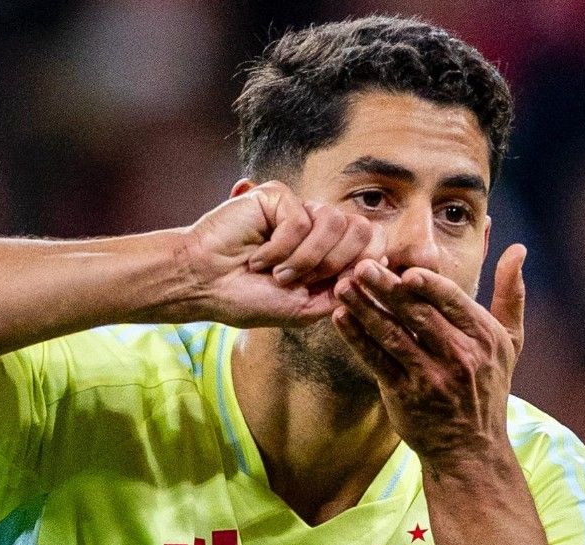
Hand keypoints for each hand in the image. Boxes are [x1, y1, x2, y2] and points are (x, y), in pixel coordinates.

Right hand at [176, 182, 384, 327]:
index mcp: (332, 254)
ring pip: (334, 223)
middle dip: (333, 264)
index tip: (341, 286)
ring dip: (305, 259)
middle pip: (363, 230)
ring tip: (278, 273)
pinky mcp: (278, 197)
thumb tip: (379, 264)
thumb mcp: (306, 308)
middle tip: (299, 282)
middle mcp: (320, 229)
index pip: (375, 244)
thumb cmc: (249, 299)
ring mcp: (300, 210)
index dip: (367, 264)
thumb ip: (344, 290)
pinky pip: (300, 220)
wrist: (205, 286)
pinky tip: (258, 257)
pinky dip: (280, 249)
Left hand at [331, 245, 525, 465]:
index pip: (453, 301)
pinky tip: (340, 318)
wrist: (471, 447)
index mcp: (484, 337)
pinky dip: (357, 339)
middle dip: (387, 288)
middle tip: (363, 266)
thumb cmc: (489, 386)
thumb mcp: (510, 341)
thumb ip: (511, 295)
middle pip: (418, 314)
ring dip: (365, 308)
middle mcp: (460, 356)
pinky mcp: (404, 395)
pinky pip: (376, 361)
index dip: (428, 284)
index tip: (406, 269)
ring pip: (392, 335)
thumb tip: (518, 250)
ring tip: (343, 286)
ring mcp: (431, 377)